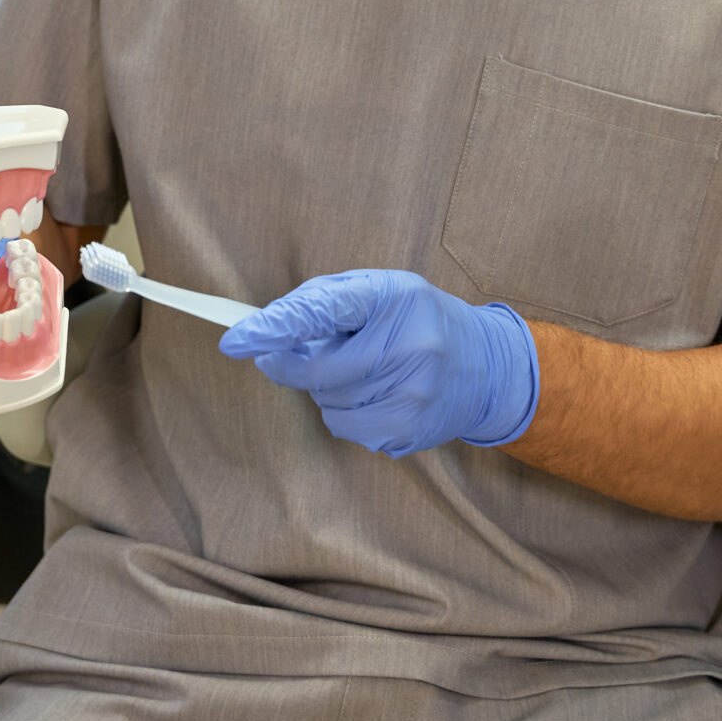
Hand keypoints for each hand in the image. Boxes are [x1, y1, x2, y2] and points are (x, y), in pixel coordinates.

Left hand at [218, 269, 538, 457]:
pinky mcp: (408, 429)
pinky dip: (344, 412)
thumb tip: (266, 330)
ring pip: (327, 401)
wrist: (485, 365)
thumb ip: (323, 301)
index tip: (236, 339)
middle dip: (289, 365)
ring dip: (325, 388)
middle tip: (281, 356)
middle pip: (318, 371)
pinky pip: (345, 427)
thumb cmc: (416, 320)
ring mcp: (411, 394)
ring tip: (360, 369)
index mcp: (394, 297)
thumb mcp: (379, 291)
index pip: (325, 311)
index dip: (276, 327)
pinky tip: (374, 395)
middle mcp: (409, 346)